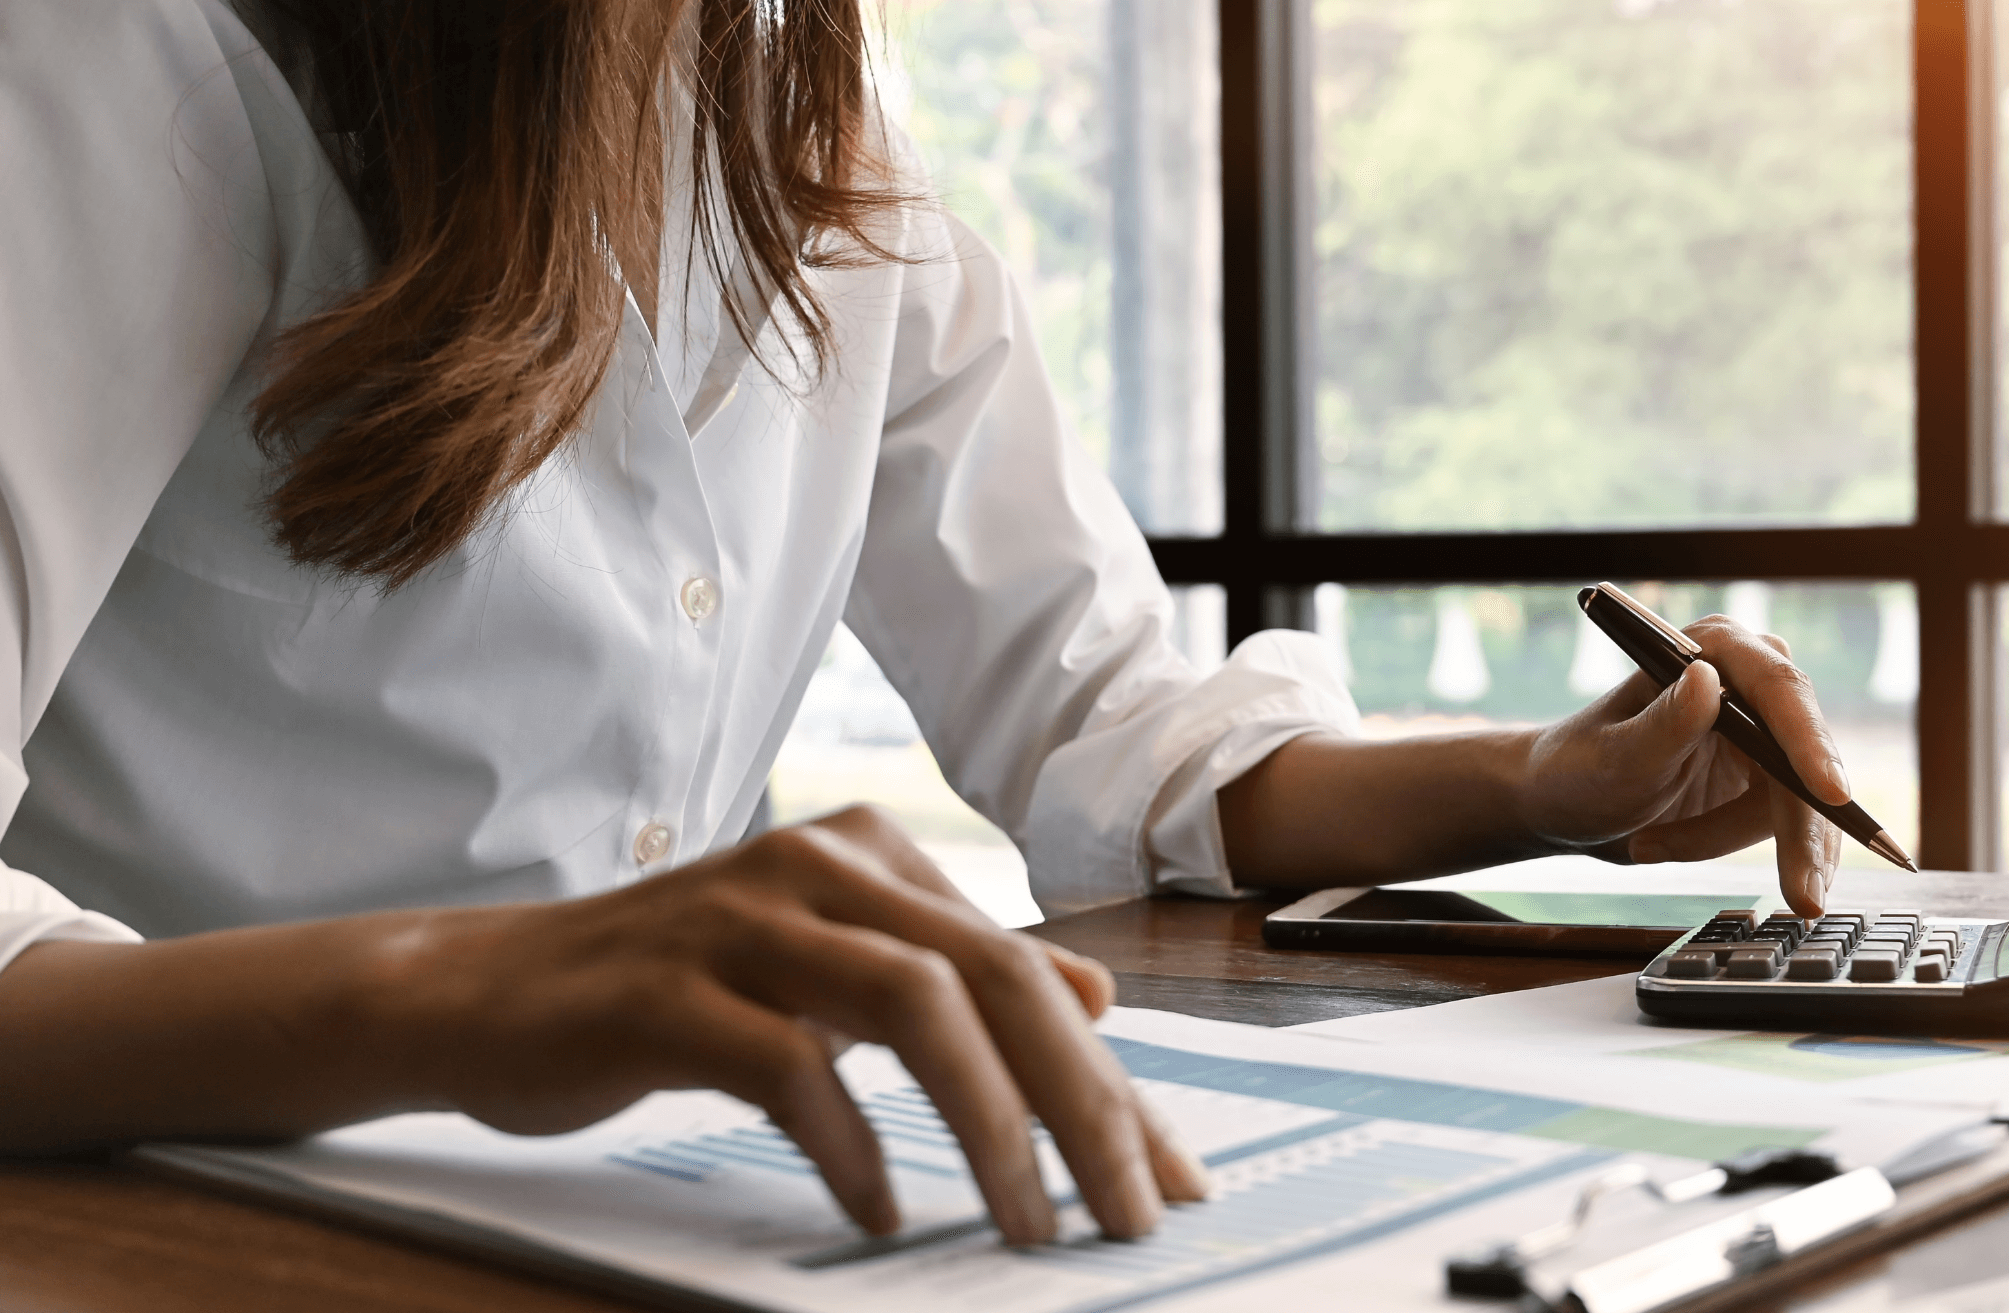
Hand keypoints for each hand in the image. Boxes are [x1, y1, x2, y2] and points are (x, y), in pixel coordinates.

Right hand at [359, 805, 1206, 1243]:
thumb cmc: (675, 991)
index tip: (1168, 1180)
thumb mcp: (832, 972)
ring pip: (912, 1005)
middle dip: (1082, 1106)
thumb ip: (954, 975)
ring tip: (1025, 1223)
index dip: (1111, 1082)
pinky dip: (848, 1146)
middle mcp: (820, 864)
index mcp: (872, 857)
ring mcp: (739, 918)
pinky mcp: (664, 989)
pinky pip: (787, 1064)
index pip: (1025, 971)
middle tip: (1126, 1217)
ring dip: (988, 1126)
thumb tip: (1092, 994)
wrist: (479, 991)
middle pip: (993, 978)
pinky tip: (876, 1213)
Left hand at [1517, 615, 1847, 914]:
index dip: (1811, 743)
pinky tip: (1670, 847)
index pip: (1779, 691)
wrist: (1563, 805)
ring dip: (1729, 838)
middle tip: (1803, 897)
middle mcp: (1748, 681)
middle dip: (1800, 830)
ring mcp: (1762, 730)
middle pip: (1804, 756)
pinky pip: (1784, 824)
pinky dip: (1734, 847)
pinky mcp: (1765, 776)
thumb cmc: (1577, 770)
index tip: (1831, 794)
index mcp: (1714, 650)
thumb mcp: (1615, 757)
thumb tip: (1707, 680)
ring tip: (1653, 847)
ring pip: (1798, 802)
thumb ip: (1664, 724)